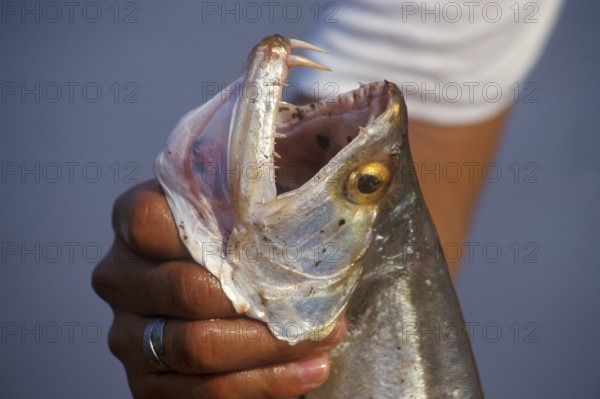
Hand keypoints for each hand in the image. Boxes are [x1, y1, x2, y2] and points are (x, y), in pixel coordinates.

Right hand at [92, 180, 344, 397]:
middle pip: (186, 291)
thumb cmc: (242, 236)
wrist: (219, 285)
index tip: (277, 244)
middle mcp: (122, 276)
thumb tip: (355, 169)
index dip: (219, 236)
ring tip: (324, 337)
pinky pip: (203, 393)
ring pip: (196, 348)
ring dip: (270, 347)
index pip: (154, 220)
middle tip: (320, 303)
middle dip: (262, 302)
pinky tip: (307, 370)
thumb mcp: (255, 195)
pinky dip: (263, 383)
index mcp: (136, 218)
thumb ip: (278, 172)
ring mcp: (129, 333)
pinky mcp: (146, 382)